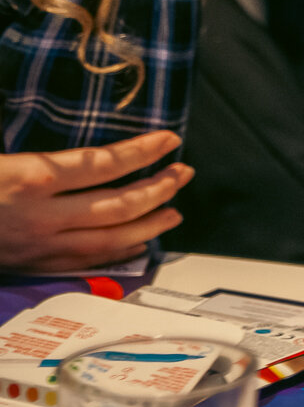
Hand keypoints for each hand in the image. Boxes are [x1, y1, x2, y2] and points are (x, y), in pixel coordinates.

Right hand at [0, 131, 191, 271]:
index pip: (105, 164)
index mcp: (31, 179)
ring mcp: (41, 246)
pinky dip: (121, 252)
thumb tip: (94, 153)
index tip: (168, 141)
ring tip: (173, 211)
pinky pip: (90, 262)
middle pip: (119, 204)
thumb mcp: (1, 161)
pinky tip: (140, 242)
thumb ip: (46, 157)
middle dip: (160, 188)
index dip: (143, 151)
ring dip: (151, 224)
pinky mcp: (36, 265)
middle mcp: (42, 216)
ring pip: (112, 239)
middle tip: (182, 174)